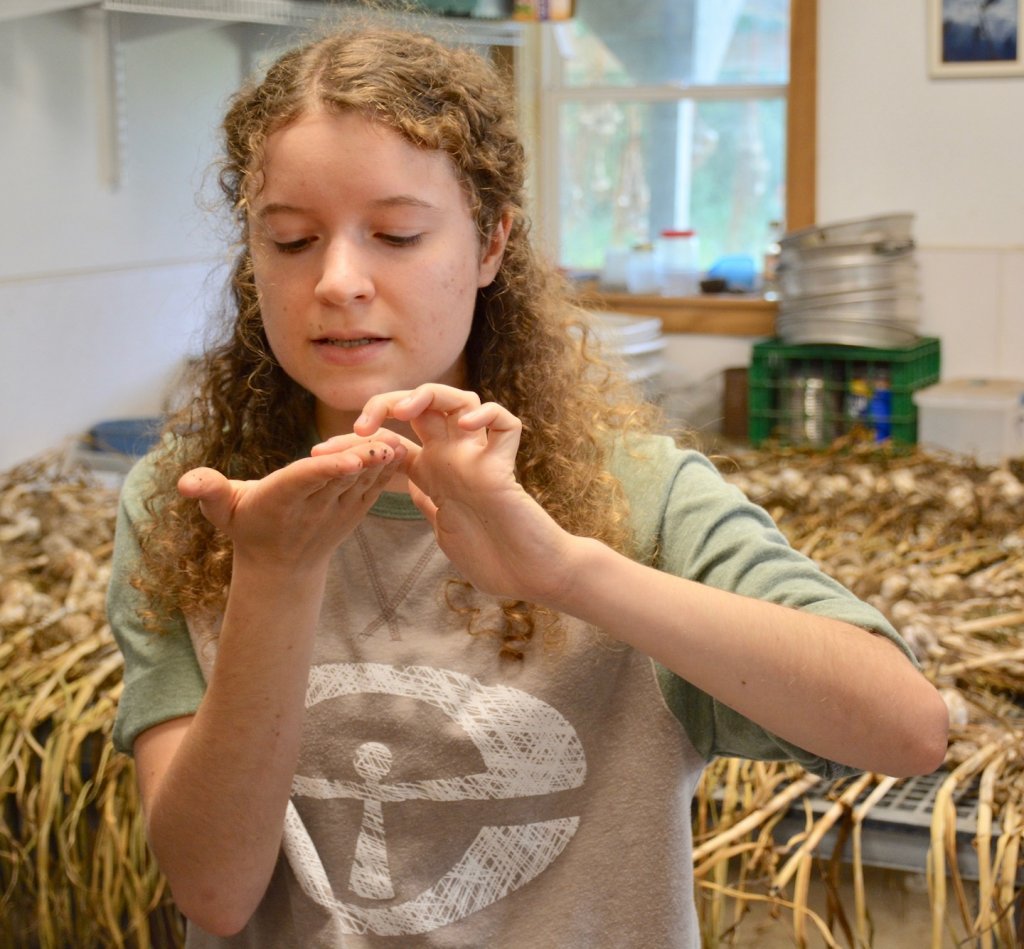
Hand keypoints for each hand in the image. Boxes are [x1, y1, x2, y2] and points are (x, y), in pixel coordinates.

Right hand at [178, 433, 405, 572]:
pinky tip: (401, 450)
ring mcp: (337, 512)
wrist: (281, 567)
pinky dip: (387, 471)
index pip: (306, 481)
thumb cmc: (247, 526)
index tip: (351, 459)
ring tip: (397, 441)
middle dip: (362, 461)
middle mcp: (313, 508)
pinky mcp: (354, 512)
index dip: (328, 469)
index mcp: (280, 501)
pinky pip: (373, 489)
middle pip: (340, 478)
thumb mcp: (220, 510)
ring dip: (379, 464)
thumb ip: (207, 490)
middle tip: (384, 441)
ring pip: (361, 483)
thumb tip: (184, 482)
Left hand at [345, 384, 575, 601]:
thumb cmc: (493, 560)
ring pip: (459, 399)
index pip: (392, 440)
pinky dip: (487, 415)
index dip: (356, 442)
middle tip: (360, 425)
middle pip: (421, 407)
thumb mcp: (445, 530)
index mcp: (435, 473)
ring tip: (406, 412)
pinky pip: (504, 423)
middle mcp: (455, 458)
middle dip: (387, 404)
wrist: (530, 578)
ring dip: (429, 396)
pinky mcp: (506, 466)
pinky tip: (466, 426)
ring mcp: (480, 458)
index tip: (319, 454)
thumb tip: (408, 490)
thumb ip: (428, 505)